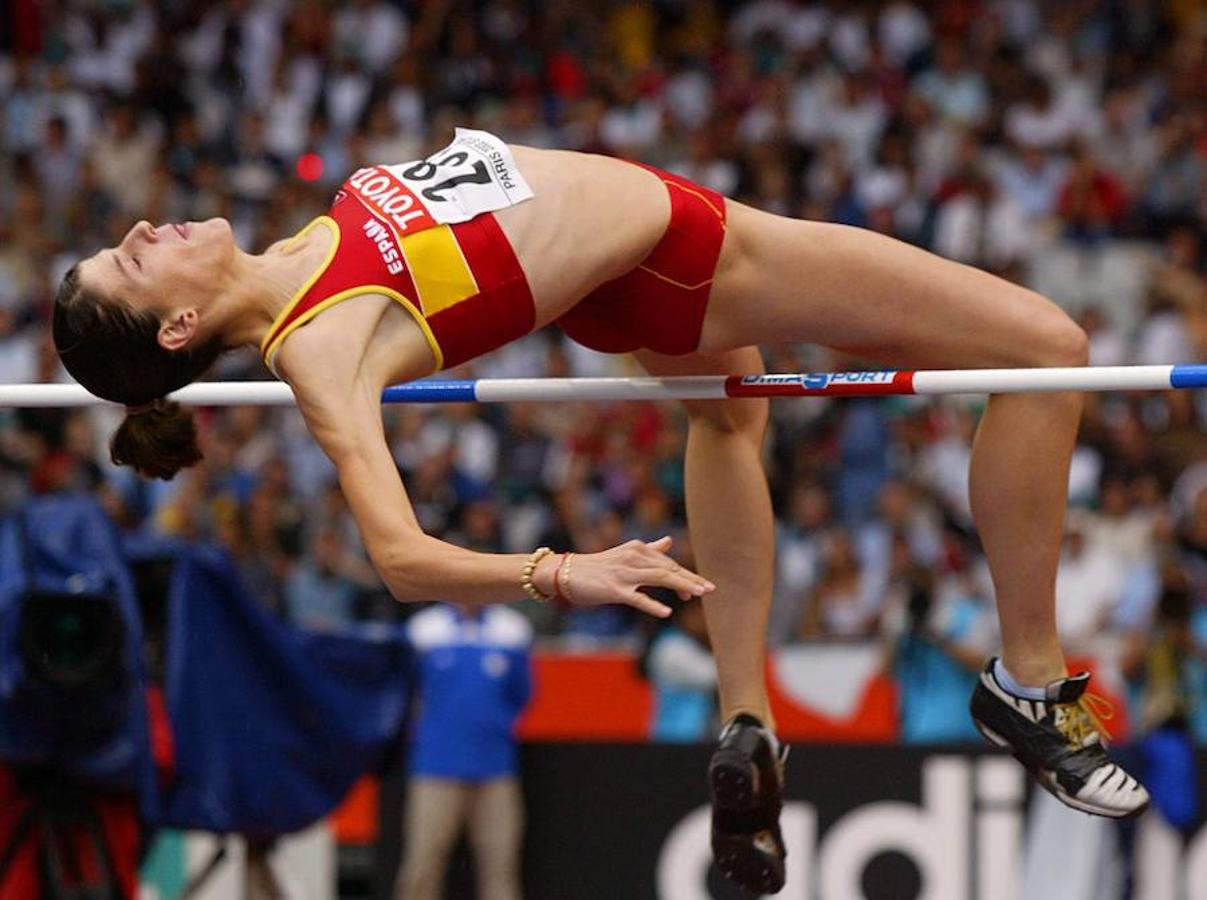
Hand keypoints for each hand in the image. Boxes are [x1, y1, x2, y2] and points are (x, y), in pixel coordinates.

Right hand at [538, 536, 714, 617]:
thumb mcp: (625, 554)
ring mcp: (624, 573)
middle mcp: (633, 557)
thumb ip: (649, 550)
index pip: (668, 563)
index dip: (685, 575)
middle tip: (710, 590)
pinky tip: (666, 613)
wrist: (565, 572)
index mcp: (638, 549)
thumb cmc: (597, 567)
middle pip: (669, 569)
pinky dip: (652, 605)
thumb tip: (668, 542)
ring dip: (681, 586)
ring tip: (697, 595)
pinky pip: (637, 598)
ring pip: (659, 578)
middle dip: (691, 579)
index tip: (700, 588)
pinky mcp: (614, 590)